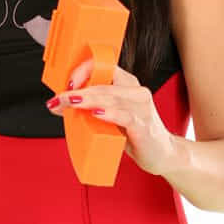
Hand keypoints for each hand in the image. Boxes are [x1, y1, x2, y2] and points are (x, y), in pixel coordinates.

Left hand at [47, 57, 176, 175]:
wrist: (164, 155)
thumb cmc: (136, 135)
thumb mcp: (113, 116)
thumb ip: (94, 107)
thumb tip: (61, 103)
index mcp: (129, 85)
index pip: (105, 68)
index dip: (85, 71)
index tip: (67, 83)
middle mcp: (137, 92)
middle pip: (103, 85)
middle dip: (78, 91)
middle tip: (59, 98)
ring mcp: (142, 108)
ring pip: (111, 98)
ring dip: (87, 100)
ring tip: (70, 102)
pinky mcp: (143, 126)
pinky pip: (125, 116)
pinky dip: (109, 114)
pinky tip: (96, 113)